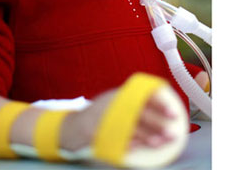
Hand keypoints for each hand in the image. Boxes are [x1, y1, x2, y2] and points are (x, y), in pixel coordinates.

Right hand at [60, 87, 177, 152]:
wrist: (72, 126)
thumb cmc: (99, 115)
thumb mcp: (112, 102)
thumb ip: (129, 101)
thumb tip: (158, 103)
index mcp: (116, 96)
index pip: (139, 95)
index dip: (158, 103)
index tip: (173, 112)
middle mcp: (110, 105)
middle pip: (137, 113)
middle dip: (156, 124)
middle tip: (172, 133)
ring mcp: (101, 119)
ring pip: (129, 127)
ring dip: (146, 136)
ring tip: (160, 143)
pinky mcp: (95, 133)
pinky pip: (115, 140)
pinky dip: (128, 145)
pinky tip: (137, 150)